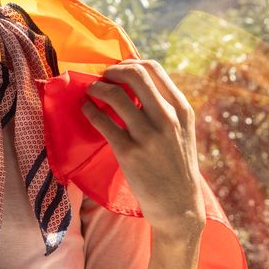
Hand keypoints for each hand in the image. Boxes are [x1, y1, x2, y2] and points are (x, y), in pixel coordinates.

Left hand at [82, 59, 205, 239]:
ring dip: (97, 88)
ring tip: (91, 92)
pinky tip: (86, 109)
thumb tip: (137, 85)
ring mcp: (148, 135)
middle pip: (134, 74)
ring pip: (116, 95)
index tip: (117, 70)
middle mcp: (167, 118)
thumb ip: (166, 108)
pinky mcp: (129, 152)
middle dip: (112, 71)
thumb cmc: (176, 167)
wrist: (179, 205)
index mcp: (181, 109)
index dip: (129, 63)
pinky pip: (103, 121)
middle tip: (101, 78)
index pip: (153, 68)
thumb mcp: (183, 132)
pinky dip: (90, 110)